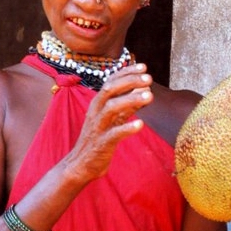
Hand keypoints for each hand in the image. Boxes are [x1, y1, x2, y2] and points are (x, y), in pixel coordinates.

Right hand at [67, 64, 152, 180]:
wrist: (81, 164)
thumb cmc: (99, 138)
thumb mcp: (114, 118)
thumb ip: (128, 105)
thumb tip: (145, 90)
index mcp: (98, 103)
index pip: (111, 80)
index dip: (127, 72)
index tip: (143, 67)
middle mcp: (96, 111)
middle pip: (110, 89)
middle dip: (129, 81)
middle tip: (149, 78)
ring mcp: (97, 127)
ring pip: (111, 108)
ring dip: (131, 100)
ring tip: (150, 97)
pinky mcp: (101, 144)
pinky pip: (113, 134)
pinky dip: (127, 128)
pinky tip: (140, 125)